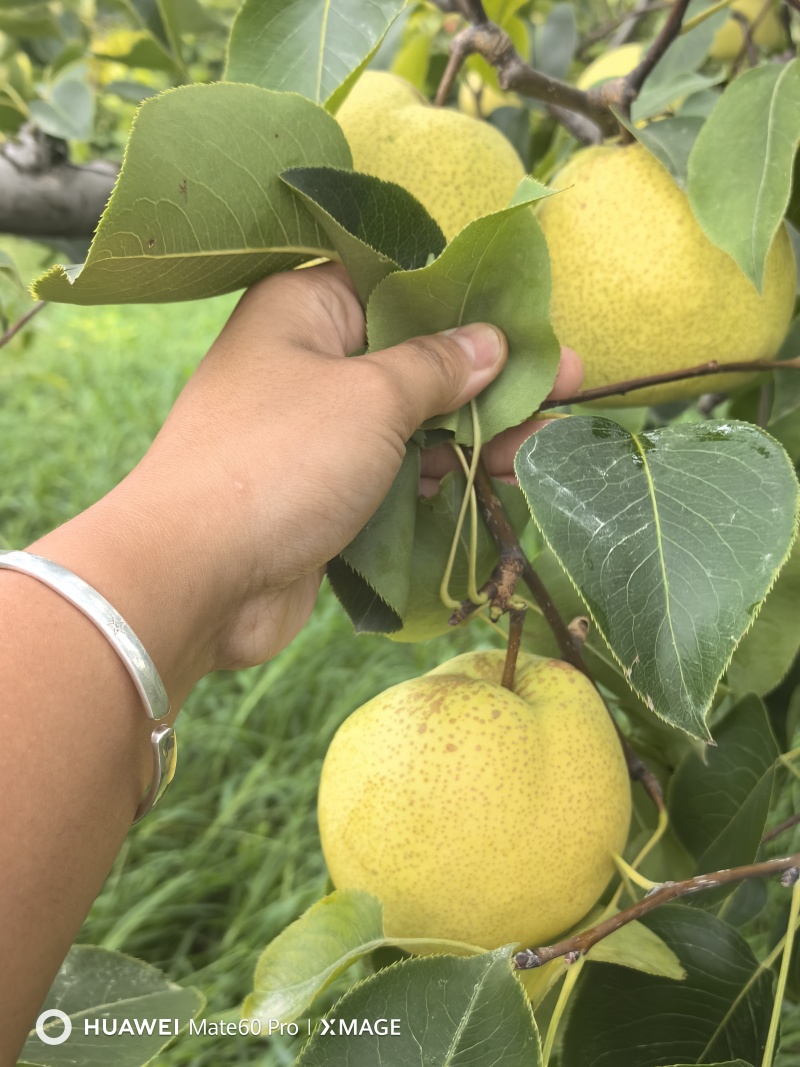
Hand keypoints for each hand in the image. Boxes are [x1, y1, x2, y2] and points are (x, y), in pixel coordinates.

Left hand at [107, 263, 581, 675]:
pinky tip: (491, 484)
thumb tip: (489, 342)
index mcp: (304, 308)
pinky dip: (439, 479)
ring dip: (472, 435)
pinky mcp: (323, 494)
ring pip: (411, 422)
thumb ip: (438, 366)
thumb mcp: (371, 397)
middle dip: (488, 378)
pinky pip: (394, 474)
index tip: (530, 320)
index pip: (400, 284)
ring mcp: (315, 433)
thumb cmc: (279, 461)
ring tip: (539, 448)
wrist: (197, 580)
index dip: (469, 301)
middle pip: (415, 358)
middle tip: (564, 386)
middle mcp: (308, 362)